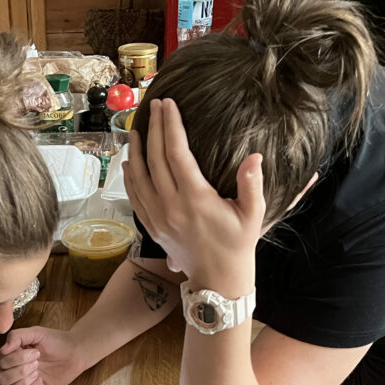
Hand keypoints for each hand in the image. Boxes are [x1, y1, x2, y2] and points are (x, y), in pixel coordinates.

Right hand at [0, 327, 84, 384]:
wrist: (75, 352)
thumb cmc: (56, 341)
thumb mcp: (35, 332)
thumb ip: (16, 337)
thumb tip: (2, 350)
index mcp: (12, 356)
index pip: (2, 363)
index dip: (17, 359)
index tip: (35, 352)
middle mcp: (15, 370)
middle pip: (2, 379)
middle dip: (21, 371)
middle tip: (37, 362)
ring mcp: (25, 383)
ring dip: (23, 383)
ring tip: (37, 373)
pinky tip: (41, 382)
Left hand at [123, 98, 265, 287]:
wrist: (218, 279)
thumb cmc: (238, 244)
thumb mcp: (253, 214)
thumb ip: (253, 184)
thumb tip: (255, 156)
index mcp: (195, 198)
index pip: (177, 153)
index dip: (171, 126)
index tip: (169, 105)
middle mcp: (171, 205)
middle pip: (155, 159)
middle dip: (153, 128)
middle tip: (153, 106)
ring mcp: (158, 217)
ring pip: (139, 177)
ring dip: (135, 150)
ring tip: (137, 129)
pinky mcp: (152, 227)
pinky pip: (135, 197)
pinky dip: (130, 177)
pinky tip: (129, 162)